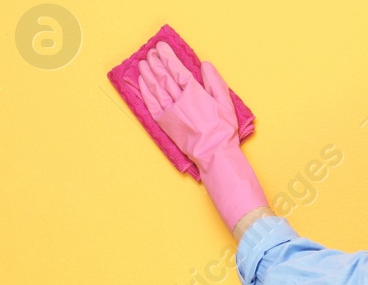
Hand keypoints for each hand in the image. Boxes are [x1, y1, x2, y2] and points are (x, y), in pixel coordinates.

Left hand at [137, 43, 268, 231]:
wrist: (214, 154)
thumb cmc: (222, 129)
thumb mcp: (225, 102)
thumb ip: (214, 81)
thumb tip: (205, 64)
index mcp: (194, 94)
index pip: (177, 70)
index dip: (168, 57)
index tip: (161, 47)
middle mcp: (179, 101)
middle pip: (163, 77)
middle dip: (156, 63)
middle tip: (150, 52)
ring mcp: (170, 113)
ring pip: (155, 89)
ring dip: (147, 74)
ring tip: (143, 64)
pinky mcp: (165, 124)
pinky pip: (151, 104)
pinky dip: (145, 92)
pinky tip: (141, 83)